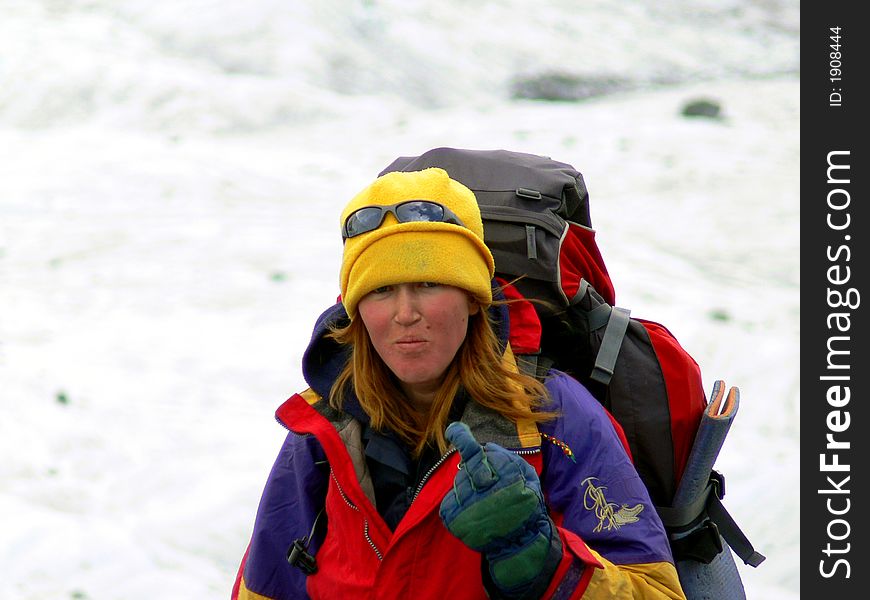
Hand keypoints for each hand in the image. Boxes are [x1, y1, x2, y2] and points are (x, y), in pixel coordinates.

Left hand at [439, 422, 560, 594]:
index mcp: (505, 475)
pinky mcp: (455, 520)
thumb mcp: (527, 475)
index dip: (462, 438)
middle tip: (486, 482)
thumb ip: (506, 457)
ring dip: (468, 488)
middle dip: (475, 470)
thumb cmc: (525, 504)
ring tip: (484, 503)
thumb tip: (484, 447)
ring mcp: (467, 506)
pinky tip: (473, 511)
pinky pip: (449, 500)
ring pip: (459, 483)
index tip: (453, 429)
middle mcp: (484, 489)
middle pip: (468, 467)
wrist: (520, 542)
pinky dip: (459, 502)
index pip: (476, 452)